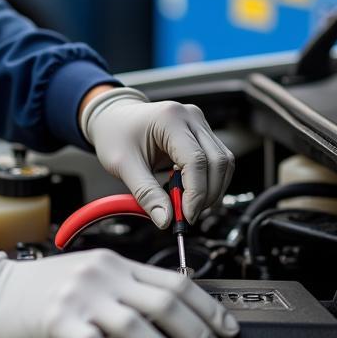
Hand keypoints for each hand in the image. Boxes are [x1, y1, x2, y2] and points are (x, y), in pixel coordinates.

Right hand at [0, 250, 238, 337]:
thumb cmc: (43, 290)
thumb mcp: (91, 277)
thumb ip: (127, 290)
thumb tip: (173, 318)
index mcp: (116, 264)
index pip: (174, 281)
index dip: (208, 308)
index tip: (227, 329)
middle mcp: (103, 276)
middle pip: (164, 303)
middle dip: (199, 334)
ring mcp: (80, 297)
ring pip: (136, 325)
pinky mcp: (58, 321)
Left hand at [81, 87, 233, 227]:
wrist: (112, 117)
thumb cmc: (115, 135)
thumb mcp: (122, 165)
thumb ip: (146, 193)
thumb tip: (166, 220)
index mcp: (170, 119)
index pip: (196, 160)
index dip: (196, 193)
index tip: (186, 216)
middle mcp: (190, 117)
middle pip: (218, 161)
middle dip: (208, 195)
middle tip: (188, 215)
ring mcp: (199, 123)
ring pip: (224, 162)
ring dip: (212, 190)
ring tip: (189, 206)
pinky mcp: (201, 133)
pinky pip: (217, 160)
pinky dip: (210, 181)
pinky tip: (192, 194)